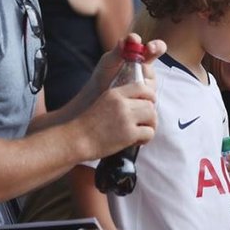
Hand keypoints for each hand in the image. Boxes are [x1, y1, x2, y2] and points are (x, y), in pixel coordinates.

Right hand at [79, 36, 164, 157]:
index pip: (142, 86)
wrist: (76, 140)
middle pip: (150, 104)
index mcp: (114, 94)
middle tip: (143, 124)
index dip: (150, 96)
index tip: (149, 104)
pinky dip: (146, 138)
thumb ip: (119, 100)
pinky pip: (149, 132)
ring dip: (150, 126)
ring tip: (141, 133)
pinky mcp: (129, 134)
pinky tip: (137, 142)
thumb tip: (139, 103)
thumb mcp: (102, 103)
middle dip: (150, 115)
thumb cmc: (87, 125)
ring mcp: (126, 118)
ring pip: (152, 117)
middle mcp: (122, 103)